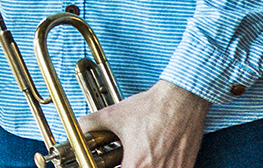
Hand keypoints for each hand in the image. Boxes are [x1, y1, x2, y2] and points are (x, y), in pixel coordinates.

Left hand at [81, 80, 207, 167]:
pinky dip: (159, 167)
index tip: (110, 165)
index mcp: (137, 165)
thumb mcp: (113, 115)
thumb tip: (76, 129)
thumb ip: (89, 125)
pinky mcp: (186, 167)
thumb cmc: (150, 108)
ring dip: (142, 167)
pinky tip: (154, 158)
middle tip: (124, 160)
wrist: (181, 100)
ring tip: (136, 159)